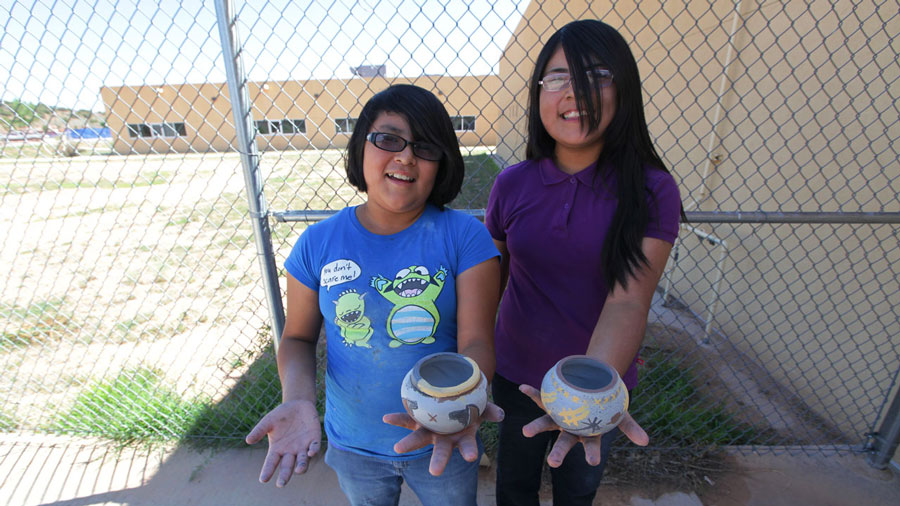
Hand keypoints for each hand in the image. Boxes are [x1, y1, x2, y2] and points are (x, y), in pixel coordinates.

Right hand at [245, 399, 321, 486]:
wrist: (297, 405)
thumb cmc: (280, 416)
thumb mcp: (268, 421)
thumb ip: (259, 431)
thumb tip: (248, 441)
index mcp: (277, 449)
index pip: (271, 463)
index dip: (267, 471)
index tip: (263, 479)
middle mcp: (290, 451)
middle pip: (287, 466)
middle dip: (285, 475)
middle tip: (281, 484)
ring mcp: (303, 446)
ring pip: (303, 461)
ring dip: (302, 466)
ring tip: (298, 470)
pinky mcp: (314, 439)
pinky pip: (314, 447)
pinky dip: (313, 450)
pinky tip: (310, 452)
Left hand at [383, 402, 503, 475]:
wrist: (455, 397)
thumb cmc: (471, 407)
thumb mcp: (482, 408)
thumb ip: (491, 411)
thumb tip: (501, 414)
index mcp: (462, 437)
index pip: (467, 446)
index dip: (469, 451)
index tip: (471, 457)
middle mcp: (445, 438)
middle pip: (441, 451)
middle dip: (438, 461)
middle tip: (435, 472)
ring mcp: (430, 430)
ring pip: (420, 438)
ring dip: (409, 444)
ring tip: (397, 448)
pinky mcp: (418, 420)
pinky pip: (406, 420)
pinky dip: (397, 419)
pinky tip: (386, 418)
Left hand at [518, 384, 647, 467]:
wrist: (595, 386)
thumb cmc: (608, 406)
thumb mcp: (621, 416)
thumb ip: (631, 428)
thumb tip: (646, 441)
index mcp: (587, 434)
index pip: (591, 446)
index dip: (592, 453)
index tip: (594, 462)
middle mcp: (570, 429)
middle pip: (564, 442)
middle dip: (559, 453)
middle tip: (553, 463)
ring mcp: (559, 416)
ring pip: (547, 423)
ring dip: (536, 427)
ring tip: (525, 432)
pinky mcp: (551, 403)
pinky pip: (540, 398)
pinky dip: (532, 393)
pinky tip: (522, 387)